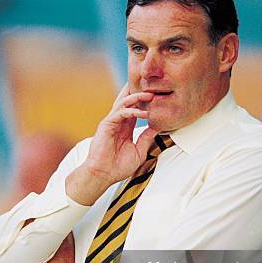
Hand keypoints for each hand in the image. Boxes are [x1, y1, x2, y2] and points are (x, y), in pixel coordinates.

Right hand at [66, 84, 158, 204]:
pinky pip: (120, 113)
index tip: (158, 97)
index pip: (135, 109)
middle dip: (140, 92)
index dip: (145, 102)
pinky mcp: (106, 125)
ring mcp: (111, 122)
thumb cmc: (118, 167)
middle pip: (128, 101)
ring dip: (137, 98)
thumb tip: (157, 127)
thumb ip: (146, 139)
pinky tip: (144, 113)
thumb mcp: (139, 152)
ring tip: (151, 95)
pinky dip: (132, 111)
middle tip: (154, 87)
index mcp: (125, 127)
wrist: (103, 175)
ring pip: (124, 103)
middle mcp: (118, 122)